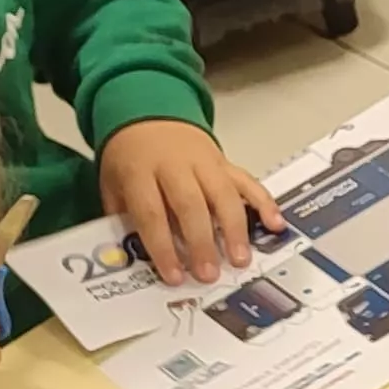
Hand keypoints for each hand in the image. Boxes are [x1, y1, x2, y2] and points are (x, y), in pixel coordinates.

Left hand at [100, 120, 284, 285]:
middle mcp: (174, 164)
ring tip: (240, 259)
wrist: (148, 113)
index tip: (175, 275)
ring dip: (234, 229)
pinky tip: (275, 224)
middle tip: (209, 274)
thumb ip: (124, 217)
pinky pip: (248, 181)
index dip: (163, 247)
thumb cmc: (131, 158)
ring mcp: (203, 161)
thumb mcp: (113, 184)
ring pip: (222, 194)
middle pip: (191, 204)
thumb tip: (136, 258)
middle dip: (201, 242)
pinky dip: (264, 203)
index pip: (151, 212)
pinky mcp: (225, 162)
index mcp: (139, 170)